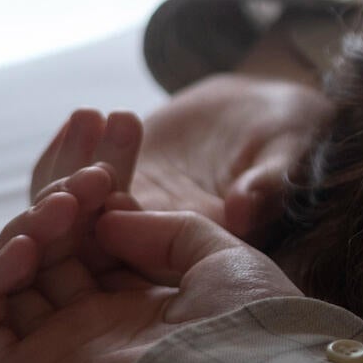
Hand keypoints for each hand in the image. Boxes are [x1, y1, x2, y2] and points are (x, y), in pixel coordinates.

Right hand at [0, 172, 300, 362]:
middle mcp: (99, 324)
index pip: (96, 240)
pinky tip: (26, 247)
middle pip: (54, 251)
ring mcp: (62, 348)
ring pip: (16, 279)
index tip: (111, 164)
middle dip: (63, 201)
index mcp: (145, 302)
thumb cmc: (247, 319)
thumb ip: (167, 229)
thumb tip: (109, 216)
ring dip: (28, 230)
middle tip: (92, 177)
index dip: (94, 196)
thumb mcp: (222, 256)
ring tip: (63, 205)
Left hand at [30, 76, 332, 245]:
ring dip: (68, 170)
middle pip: (90, 242)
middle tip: (85, 161)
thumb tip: (244, 210)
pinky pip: (73, 183)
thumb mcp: (290, 148)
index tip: (104, 185)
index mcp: (203, 249)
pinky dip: (69, 152)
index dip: (110, 228)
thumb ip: (269, 180)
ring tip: (91, 117)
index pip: (142, 257)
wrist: (269, 105)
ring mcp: (134, 214)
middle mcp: (160, 244)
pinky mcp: (118, 184)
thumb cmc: (294, 126)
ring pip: (73, 213)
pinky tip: (84, 116)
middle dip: (73, 203)